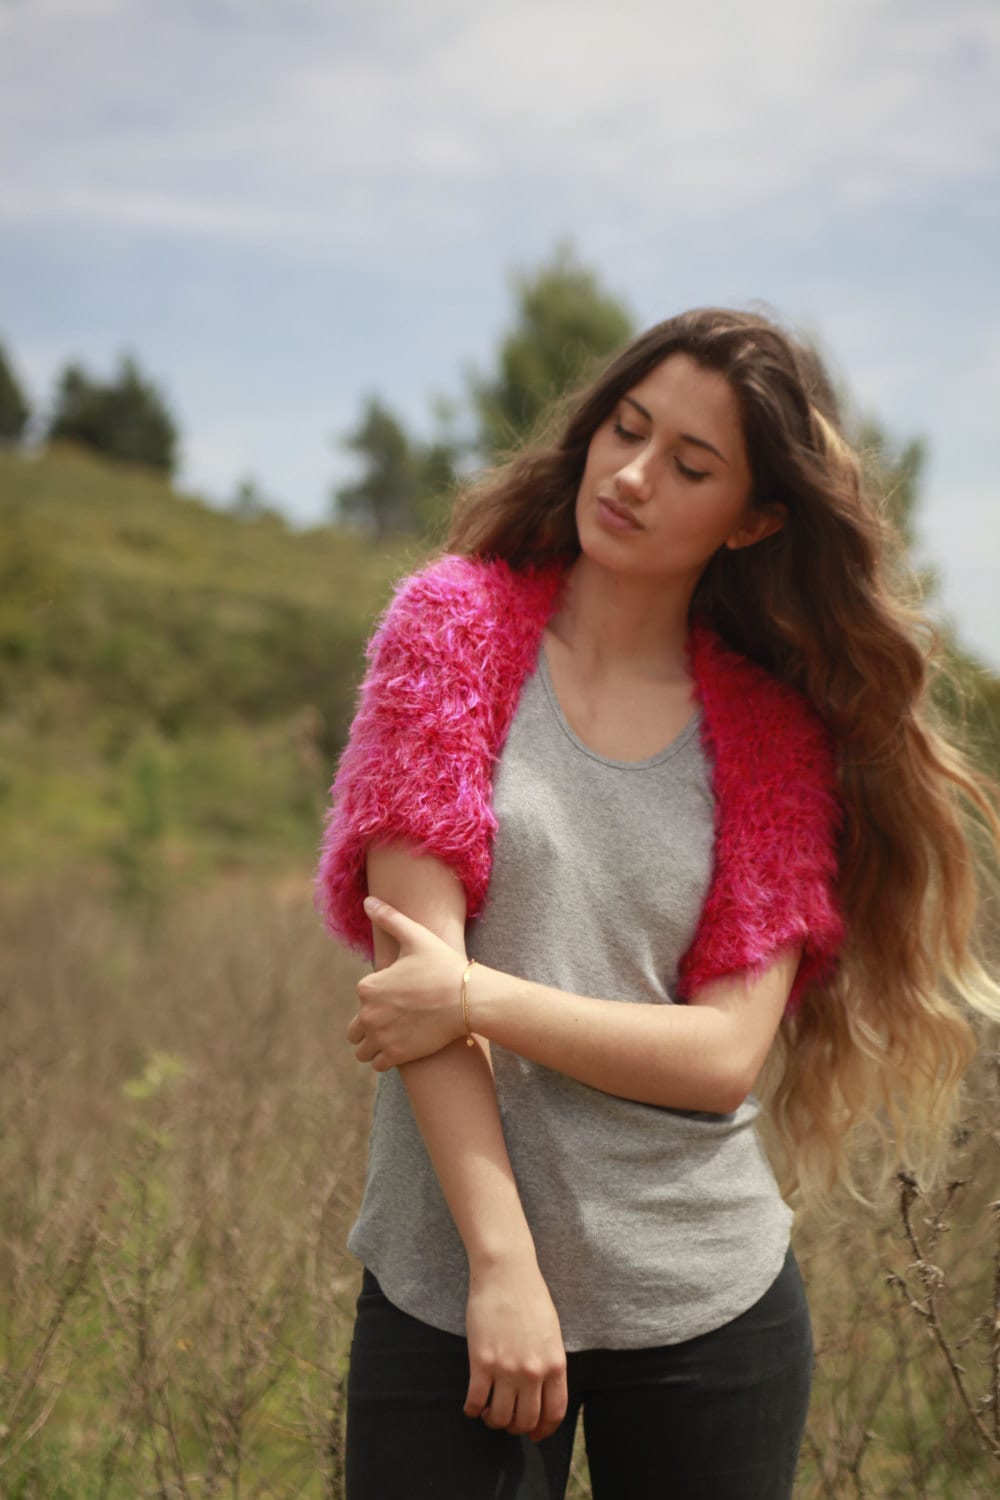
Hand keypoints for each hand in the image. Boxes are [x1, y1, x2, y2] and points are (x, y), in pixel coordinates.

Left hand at [346, 896, 467, 1069]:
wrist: (467, 998)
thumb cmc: (442, 965)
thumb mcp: (416, 937)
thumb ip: (389, 918)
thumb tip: (368, 900)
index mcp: (368, 988)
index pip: (363, 996)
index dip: (380, 995)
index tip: (400, 993)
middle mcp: (368, 1015)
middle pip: (355, 1029)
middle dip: (370, 1025)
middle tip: (396, 1019)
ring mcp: (381, 1038)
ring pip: (362, 1050)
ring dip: (373, 1045)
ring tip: (395, 1037)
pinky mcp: (396, 1056)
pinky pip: (377, 1064)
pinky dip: (385, 1058)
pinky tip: (402, 1048)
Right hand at [464, 1254, 567, 1442]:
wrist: (506, 1271)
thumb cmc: (529, 1296)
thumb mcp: (551, 1333)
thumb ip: (549, 1364)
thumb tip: (541, 1392)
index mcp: (555, 1364)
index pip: (554, 1413)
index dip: (543, 1430)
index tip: (534, 1433)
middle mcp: (533, 1372)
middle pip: (526, 1420)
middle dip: (517, 1427)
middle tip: (508, 1421)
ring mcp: (506, 1369)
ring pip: (500, 1417)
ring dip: (494, 1421)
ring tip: (489, 1412)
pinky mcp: (481, 1362)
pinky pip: (476, 1401)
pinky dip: (473, 1410)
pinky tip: (472, 1406)